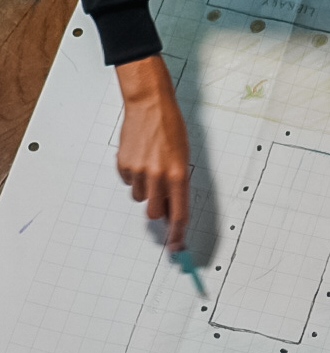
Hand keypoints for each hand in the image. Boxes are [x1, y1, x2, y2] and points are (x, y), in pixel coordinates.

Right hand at [115, 55, 189, 250]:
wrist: (149, 104)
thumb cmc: (170, 129)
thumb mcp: (183, 158)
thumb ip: (177, 185)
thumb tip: (171, 211)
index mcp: (178, 175)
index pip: (178, 215)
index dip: (177, 235)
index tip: (176, 247)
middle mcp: (158, 175)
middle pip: (154, 213)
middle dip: (157, 209)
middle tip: (161, 193)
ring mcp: (138, 170)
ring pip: (139, 198)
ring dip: (145, 189)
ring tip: (151, 165)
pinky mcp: (123, 164)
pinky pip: (128, 182)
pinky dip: (133, 175)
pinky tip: (139, 157)